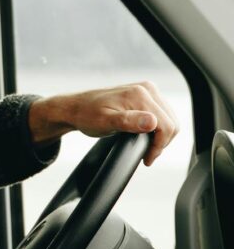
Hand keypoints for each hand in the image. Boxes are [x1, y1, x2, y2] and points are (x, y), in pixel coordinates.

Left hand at [28, 81, 178, 165]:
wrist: (76, 107)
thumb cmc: (87, 115)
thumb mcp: (105, 122)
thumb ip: (129, 122)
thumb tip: (152, 122)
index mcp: (140, 94)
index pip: (166, 125)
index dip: (159, 146)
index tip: (147, 159)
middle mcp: (147, 89)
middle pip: (171, 122)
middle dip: (162, 143)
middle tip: (147, 156)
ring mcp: (147, 90)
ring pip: (169, 119)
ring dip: (162, 137)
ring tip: (146, 149)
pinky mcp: (146, 95)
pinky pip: (162, 114)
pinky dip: (159, 129)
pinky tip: (146, 137)